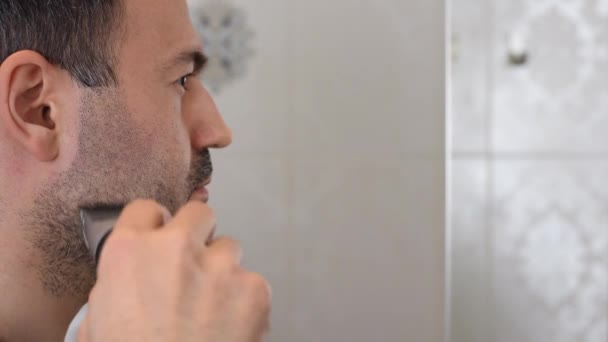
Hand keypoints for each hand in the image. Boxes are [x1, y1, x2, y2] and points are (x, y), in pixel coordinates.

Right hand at [77, 200, 270, 341]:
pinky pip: (252, 282)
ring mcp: (222, 266)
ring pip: (229, 247)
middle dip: (196, 234)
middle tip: (193, 266)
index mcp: (130, 252)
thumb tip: (133, 278)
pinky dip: (245, 301)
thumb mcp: (98, 323)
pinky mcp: (256, 289)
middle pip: (198, 213)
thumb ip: (118, 286)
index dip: (152, 227)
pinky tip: (231, 328)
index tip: (158, 242)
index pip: (146, 208)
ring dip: (222, 270)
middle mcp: (177, 247)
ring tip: (213, 307)